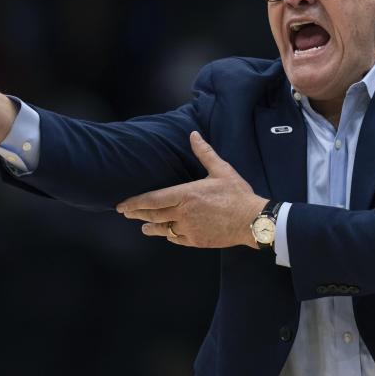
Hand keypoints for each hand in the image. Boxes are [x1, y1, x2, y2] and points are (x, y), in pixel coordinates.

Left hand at [116, 132, 268, 248]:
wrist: (252, 221)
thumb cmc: (237, 195)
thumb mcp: (221, 170)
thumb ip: (204, 153)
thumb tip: (193, 135)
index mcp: (186, 195)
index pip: (153, 199)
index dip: (135, 203)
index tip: (122, 205)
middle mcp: (183, 213)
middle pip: (153, 215)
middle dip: (138, 214)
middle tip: (126, 214)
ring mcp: (189, 229)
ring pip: (163, 230)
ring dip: (151, 228)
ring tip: (143, 227)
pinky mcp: (196, 240)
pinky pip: (177, 238)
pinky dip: (170, 235)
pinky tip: (167, 234)